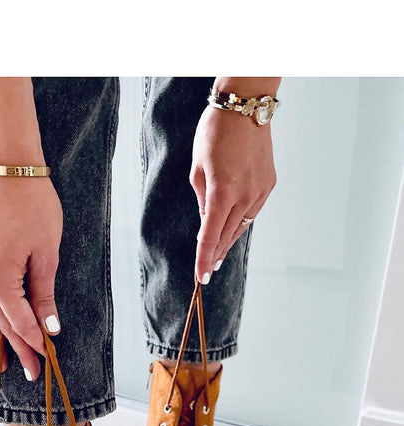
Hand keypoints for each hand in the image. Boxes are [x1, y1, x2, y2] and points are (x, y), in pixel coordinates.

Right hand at [0, 176, 62, 379]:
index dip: (35, 342)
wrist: (8, 168)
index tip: (48, 359)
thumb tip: (50, 327)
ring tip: (5, 361)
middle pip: (0, 323)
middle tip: (33, 373)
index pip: (19, 321)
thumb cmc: (33, 206)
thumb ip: (44, 295)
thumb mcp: (46, 254)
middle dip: (18, 348)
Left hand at [190, 106, 276, 282]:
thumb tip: (206, 221)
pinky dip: (240, 221)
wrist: (246, 107)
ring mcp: (260, 191)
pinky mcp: (268, 185)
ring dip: (228, 240)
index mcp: (222, 192)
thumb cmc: (214, 133)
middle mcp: (244, 196)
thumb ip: (202, 198)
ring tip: (218, 255)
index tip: (201, 278)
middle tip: (208, 270)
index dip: (204, 259)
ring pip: (241, 226)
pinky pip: (252, 211)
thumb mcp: (197, 167)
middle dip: (215, 255)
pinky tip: (232, 228)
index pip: (210, 236)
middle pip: (226, 236)